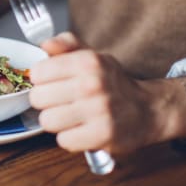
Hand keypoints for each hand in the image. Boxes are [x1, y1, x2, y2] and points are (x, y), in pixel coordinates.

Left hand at [29, 32, 157, 153]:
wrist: (148, 109)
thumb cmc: (113, 83)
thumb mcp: (91, 56)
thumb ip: (65, 45)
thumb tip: (44, 45)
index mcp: (87, 61)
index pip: (37, 73)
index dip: (41, 81)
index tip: (51, 83)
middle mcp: (92, 84)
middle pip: (38, 98)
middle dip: (46, 102)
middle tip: (61, 102)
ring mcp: (98, 110)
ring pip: (47, 121)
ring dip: (56, 122)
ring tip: (71, 117)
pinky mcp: (103, 135)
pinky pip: (64, 141)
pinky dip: (70, 138)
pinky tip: (81, 130)